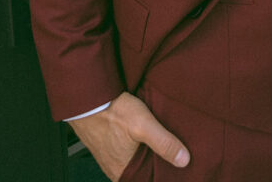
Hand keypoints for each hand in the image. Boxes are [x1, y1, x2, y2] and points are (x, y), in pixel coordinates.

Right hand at [69, 91, 189, 180]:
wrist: (87, 96)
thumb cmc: (111, 110)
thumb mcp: (143, 124)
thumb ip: (164, 143)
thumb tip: (184, 160)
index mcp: (123, 172)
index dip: (161, 176)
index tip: (175, 170)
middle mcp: (115, 168)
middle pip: (141, 172)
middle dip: (156, 164)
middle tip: (172, 153)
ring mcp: (109, 157)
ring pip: (134, 161)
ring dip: (146, 154)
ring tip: (161, 143)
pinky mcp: (106, 144)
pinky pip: (125, 151)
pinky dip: (136, 146)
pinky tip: (143, 135)